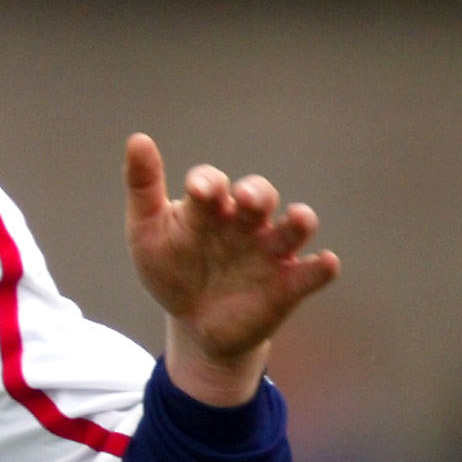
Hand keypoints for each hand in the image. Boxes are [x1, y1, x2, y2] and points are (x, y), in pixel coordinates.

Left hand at [124, 134, 339, 405]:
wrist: (194, 322)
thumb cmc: (171, 267)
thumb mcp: (148, 232)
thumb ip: (143, 187)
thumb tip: (137, 138)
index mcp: (210, 206)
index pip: (212, 183)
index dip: (207, 183)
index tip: (200, 190)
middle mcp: (245, 222)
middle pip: (259, 195)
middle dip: (256, 193)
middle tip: (246, 199)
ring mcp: (270, 251)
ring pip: (294, 227)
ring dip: (299, 220)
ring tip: (298, 218)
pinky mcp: (289, 284)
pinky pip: (312, 273)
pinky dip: (321, 268)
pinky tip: (324, 264)